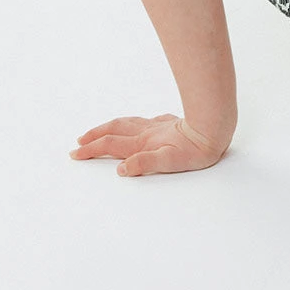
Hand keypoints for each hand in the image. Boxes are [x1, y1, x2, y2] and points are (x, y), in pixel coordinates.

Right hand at [69, 113, 228, 176]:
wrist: (214, 127)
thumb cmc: (195, 149)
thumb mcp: (170, 162)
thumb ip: (144, 164)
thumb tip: (121, 169)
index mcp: (143, 144)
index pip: (111, 146)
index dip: (91, 150)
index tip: (75, 153)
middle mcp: (147, 132)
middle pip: (114, 131)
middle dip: (94, 137)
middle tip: (79, 142)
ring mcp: (157, 125)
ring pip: (127, 123)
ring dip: (108, 127)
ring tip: (97, 131)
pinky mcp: (169, 122)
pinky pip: (143, 120)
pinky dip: (131, 123)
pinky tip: (135, 124)